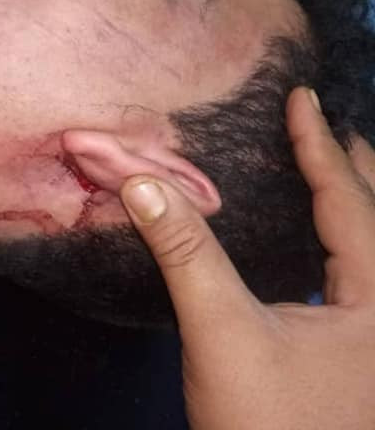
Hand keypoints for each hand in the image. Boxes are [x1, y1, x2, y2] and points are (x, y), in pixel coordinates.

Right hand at [119, 87, 374, 429]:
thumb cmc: (266, 422)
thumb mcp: (221, 332)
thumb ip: (184, 252)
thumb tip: (141, 181)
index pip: (351, 204)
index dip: (321, 147)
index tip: (304, 96)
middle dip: (358, 171)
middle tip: (335, 126)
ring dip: (357, 208)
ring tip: (339, 172)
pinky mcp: (361, 365)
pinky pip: (362, 283)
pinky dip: (347, 247)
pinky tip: (325, 254)